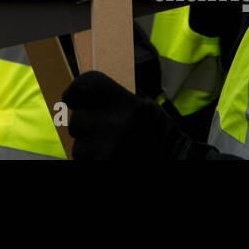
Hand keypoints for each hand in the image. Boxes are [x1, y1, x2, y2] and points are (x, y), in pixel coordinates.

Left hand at [62, 70, 197, 160]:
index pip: (85, 84)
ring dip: (88, 146)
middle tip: (103, 129)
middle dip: (84, 124)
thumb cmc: (158, 133)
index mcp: (127, 103)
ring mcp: (108, 148)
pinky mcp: (102, 164)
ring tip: (110, 146)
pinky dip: (91, 160)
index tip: (71, 97)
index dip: (75, 90)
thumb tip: (86, 87)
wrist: (177, 161)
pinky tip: (109, 156)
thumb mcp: (144, 105)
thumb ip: (117, 94)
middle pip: (77, 118)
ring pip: (78, 144)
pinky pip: (82, 160)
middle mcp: (116, 123)